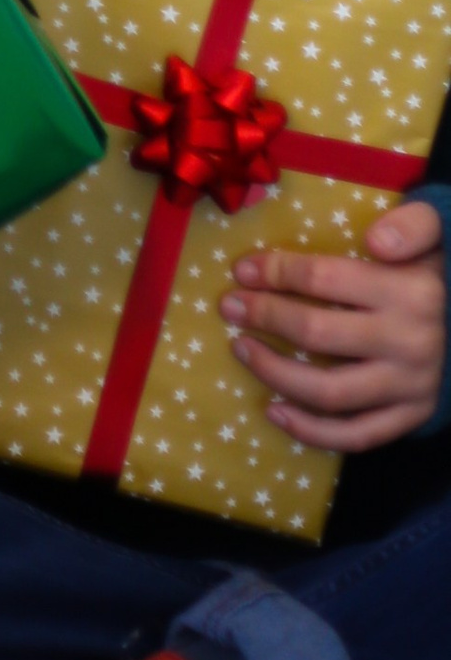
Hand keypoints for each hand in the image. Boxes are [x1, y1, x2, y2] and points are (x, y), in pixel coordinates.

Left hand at [220, 198, 446, 451]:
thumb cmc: (435, 273)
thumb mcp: (434, 234)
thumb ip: (413, 224)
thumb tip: (376, 241)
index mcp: (411, 290)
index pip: (326, 278)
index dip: (277, 272)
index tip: (242, 269)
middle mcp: (411, 342)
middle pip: (319, 333)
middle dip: (265, 316)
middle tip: (229, 306)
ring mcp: (411, 387)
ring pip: (330, 391)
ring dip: (275, 372)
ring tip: (240, 349)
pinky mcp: (412, 417)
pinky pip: (356, 435)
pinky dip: (311, 430)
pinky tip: (274, 411)